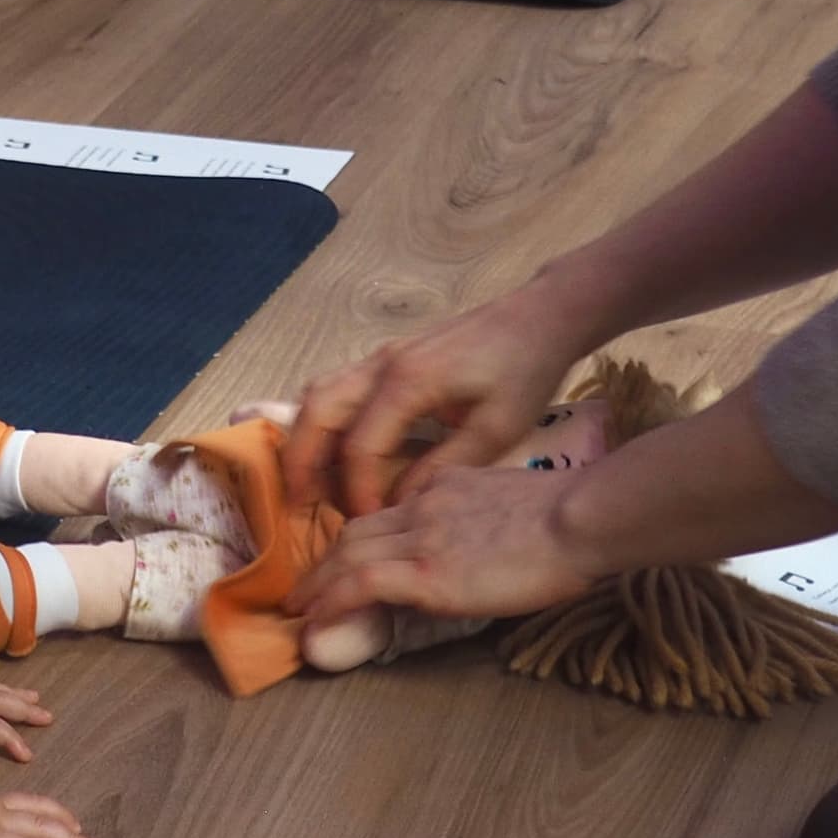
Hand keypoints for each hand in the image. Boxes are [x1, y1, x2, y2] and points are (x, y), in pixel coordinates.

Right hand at [282, 280, 601, 517]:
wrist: (538, 316)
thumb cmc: (524, 370)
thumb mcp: (496, 428)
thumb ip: (443, 467)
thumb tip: (398, 503)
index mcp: (408, 383)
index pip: (360, 446)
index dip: (356, 489)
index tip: (367, 521)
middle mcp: (382, 365)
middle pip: (316, 411)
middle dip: (301, 461)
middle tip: (299, 504)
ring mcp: (381, 356)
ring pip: (318, 392)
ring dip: (306, 437)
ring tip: (309, 481)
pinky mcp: (389, 356)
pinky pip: (336, 386)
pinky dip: (323, 419)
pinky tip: (333, 449)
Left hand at [292, 460, 594, 630]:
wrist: (578, 519)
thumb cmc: (570, 519)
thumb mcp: (516, 503)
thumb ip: (486, 516)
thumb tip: (481, 545)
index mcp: (447, 486)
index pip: (391, 512)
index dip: (363, 537)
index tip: (349, 558)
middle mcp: (423, 505)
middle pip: (358, 531)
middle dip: (327, 560)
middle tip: (308, 586)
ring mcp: (421, 537)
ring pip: (349, 554)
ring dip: (319, 583)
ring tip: (300, 608)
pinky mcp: (426, 571)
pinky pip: (361, 583)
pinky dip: (331, 602)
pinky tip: (314, 621)